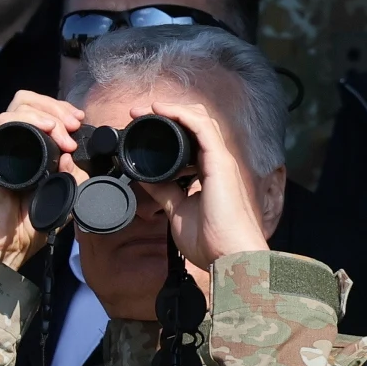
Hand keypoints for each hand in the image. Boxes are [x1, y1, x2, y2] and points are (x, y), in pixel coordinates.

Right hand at [0, 91, 83, 269]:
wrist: (1, 248)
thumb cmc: (26, 227)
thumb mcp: (64, 198)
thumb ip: (74, 178)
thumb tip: (73, 157)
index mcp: (28, 149)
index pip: (41, 111)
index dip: (61, 110)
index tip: (80, 122)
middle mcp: (11, 143)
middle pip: (28, 100)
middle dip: (57, 107)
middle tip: (74, 125)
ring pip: (18, 105)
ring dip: (46, 113)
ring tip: (64, 133)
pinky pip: (3, 122)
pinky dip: (28, 119)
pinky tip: (47, 131)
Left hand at [137, 102, 268, 269]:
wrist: (228, 257)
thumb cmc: (210, 241)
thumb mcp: (178, 210)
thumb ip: (165, 192)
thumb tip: (146, 178)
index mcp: (209, 173)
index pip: (191, 139)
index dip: (168, 128)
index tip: (140, 126)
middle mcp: (217, 163)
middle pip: (196, 124)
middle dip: (167, 114)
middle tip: (138, 114)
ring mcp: (220, 160)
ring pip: (200, 120)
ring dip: (170, 110)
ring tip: (145, 109)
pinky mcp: (220, 162)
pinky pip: (202, 127)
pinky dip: (181, 114)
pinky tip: (161, 110)